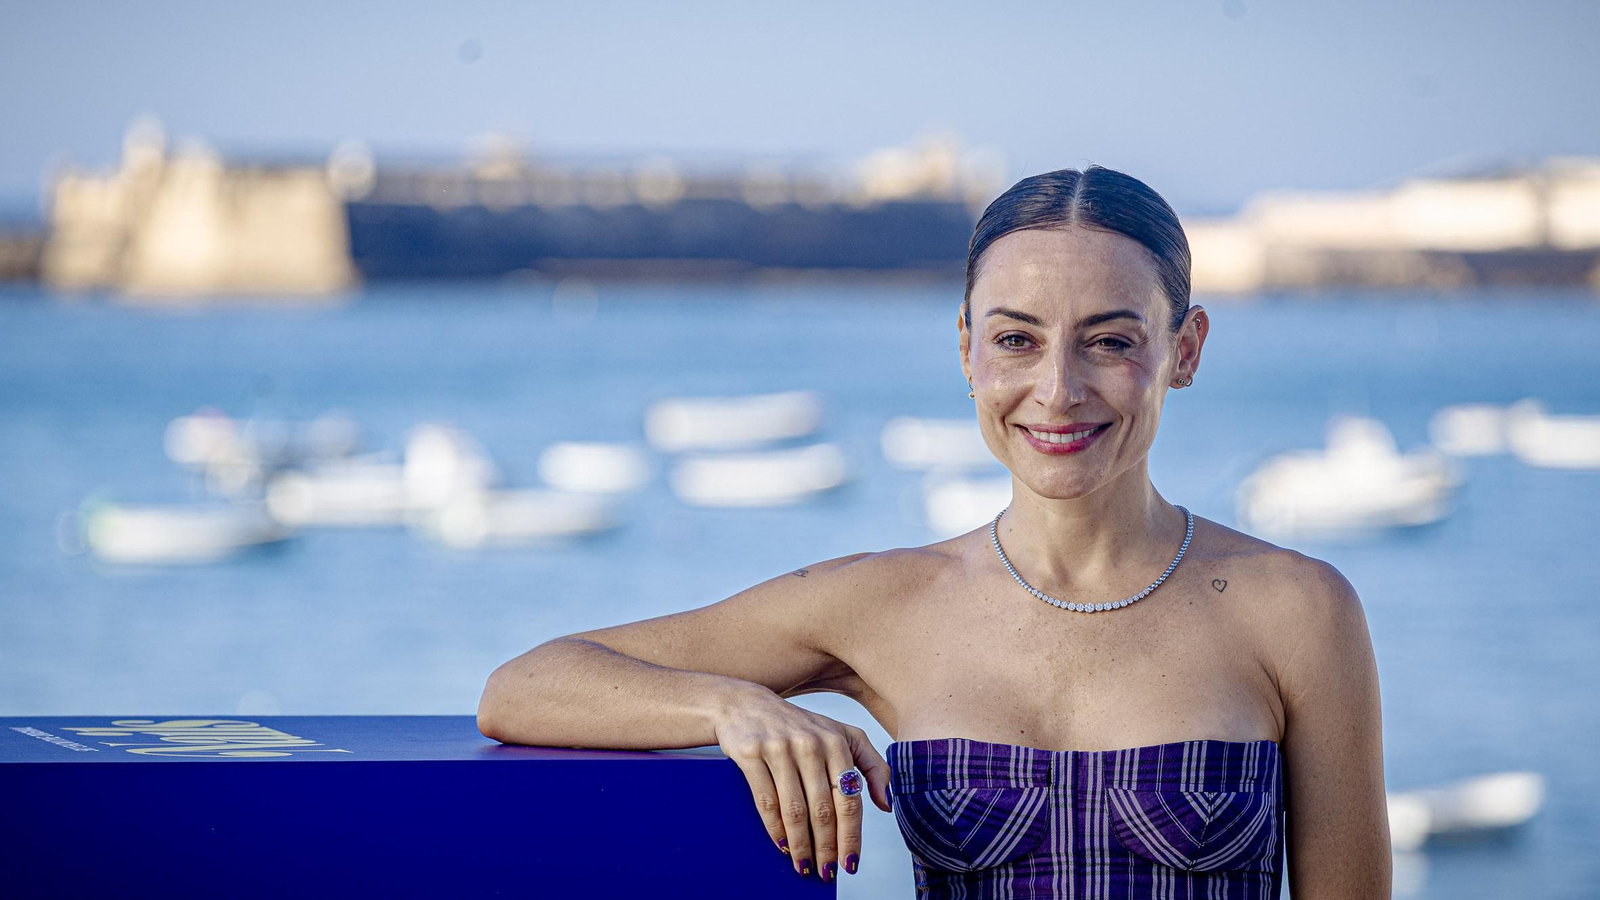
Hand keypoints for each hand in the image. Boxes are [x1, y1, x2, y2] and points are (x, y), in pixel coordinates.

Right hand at [715, 688, 891, 881]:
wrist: (746, 706)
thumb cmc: (799, 726)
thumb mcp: (842, 734)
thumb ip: (871, 765)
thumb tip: (886, 804)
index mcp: (837, 742)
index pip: (850, 799)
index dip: (851, 836)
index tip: (851, 863)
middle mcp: (810, 744)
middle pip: (823, 809)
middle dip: (827, 847)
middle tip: (827, 873)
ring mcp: (780, 748)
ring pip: (794, 809)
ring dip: (801, 844)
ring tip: (805, 866)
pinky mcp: (752, 753)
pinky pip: (766, 800)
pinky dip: (775, 828)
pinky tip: (782, 845)